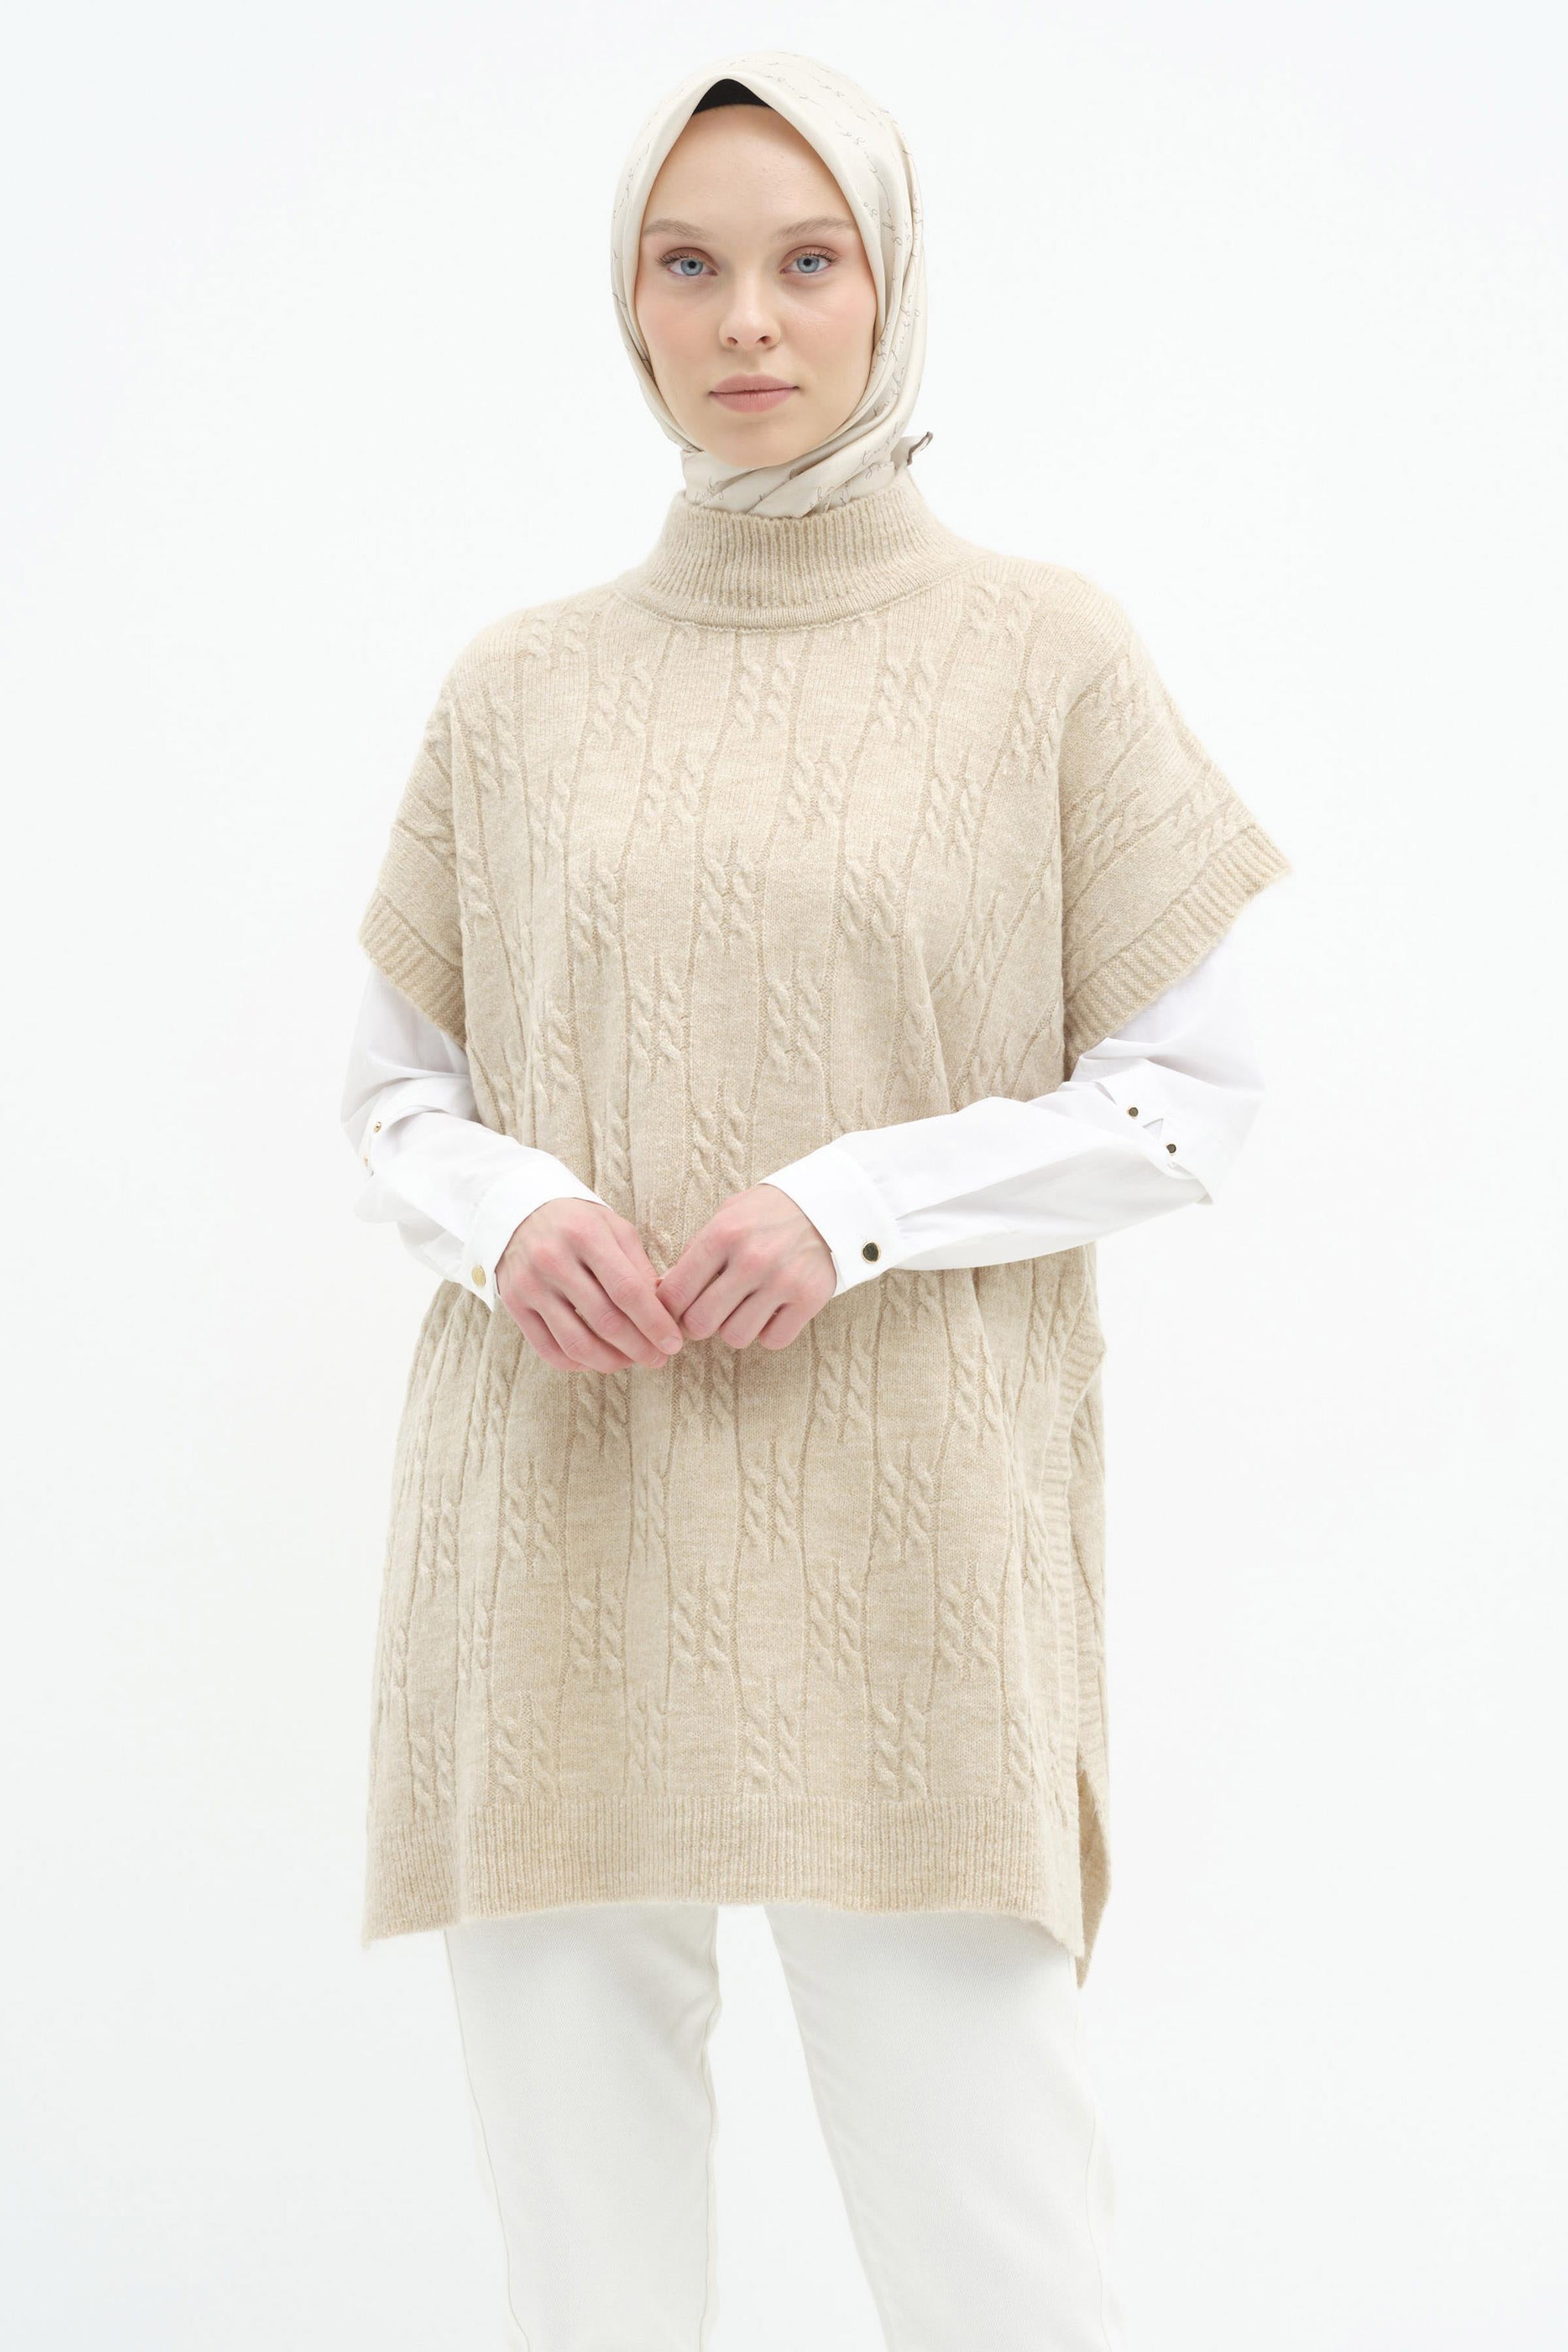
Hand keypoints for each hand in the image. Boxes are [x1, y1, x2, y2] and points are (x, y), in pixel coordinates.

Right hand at [495, 1199, 684, 1371]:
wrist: (519, 1213)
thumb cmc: (578, 1223)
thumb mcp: (614, 1228)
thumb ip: (640, 1267)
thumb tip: (664, 1312)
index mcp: (586, 1235)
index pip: (628, 1290)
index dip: (654, 1323)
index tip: (673, 1343)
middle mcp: (553, 1260)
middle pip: (606, 1321)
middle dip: (640, 1348)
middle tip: (659, 1358)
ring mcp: (530, 1285)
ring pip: (577, 1343)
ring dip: (611, 1362)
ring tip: (630, 1362)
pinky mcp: (514, 1304)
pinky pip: (549, 1350)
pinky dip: (578, 1364)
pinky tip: (597, 1360)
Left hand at [654, 1184, 836, 1349]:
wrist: (828, 1203)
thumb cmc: (766, 1213)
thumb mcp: (725, 1218)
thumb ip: (695, 1253)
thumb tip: (661, 1292)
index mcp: (722, 1235)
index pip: (675, 1292)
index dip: (667, 1310)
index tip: (676, 1310)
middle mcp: (752, 1259)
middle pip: (701, 1323)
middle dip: (697, 1324)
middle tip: (707, 1314)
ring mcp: (783, 1280)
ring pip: (735, 1336)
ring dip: (734, 1328)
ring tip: (743, 1309)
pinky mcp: (809, 1298)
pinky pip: (773, 1340)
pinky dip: (768, 1332)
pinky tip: (771, 1311)